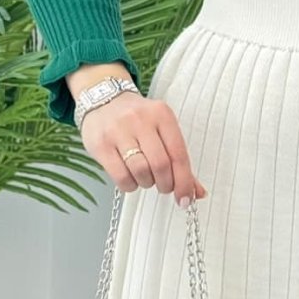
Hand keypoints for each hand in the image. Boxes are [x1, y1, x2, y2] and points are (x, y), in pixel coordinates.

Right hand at [81, 94, 207, 208]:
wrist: (103, 100)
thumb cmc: (138, 120)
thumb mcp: (162, 130)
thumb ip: (179, 160)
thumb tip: (197, 192)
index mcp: (162, 115)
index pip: (179, 154)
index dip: (185, 181)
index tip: (186, 198)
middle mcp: (141, 120)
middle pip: (160, 164)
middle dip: (166, 184)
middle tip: (164, 186)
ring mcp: (119, 131)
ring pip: (140, 171)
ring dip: (147, 183)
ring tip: (145, 178)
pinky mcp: (101, 145)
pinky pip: (120, 176)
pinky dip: (130, 185)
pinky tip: (131, 179)